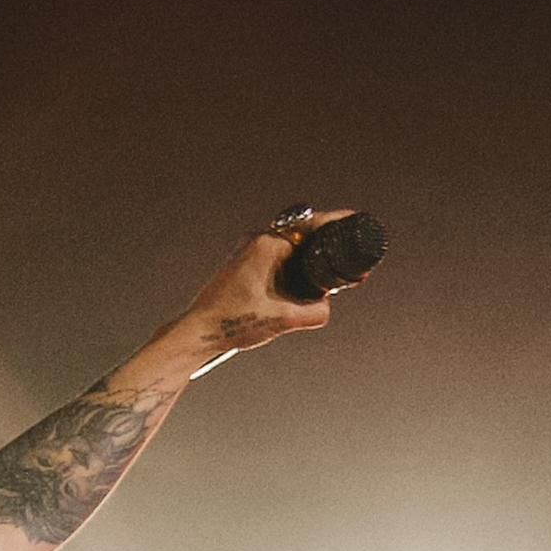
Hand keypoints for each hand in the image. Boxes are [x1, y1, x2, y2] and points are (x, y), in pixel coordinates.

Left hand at [169, 219, 342, 366]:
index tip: (354, 218)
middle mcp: (256, 241)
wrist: (197, 332)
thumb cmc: (230, 323)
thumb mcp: (280, 320)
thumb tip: (327, 308)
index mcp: (266, 246)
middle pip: (300, 232)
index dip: (335, 221)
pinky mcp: (243, 263)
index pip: (309, 224)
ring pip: (288, 245)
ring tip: (327, 270)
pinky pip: (276, 255)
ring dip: (307, 254)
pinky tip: (300, 280)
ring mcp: (248, 250)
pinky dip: (292, 263)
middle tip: (346, 250)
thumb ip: (313, 313)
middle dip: (324, 241)